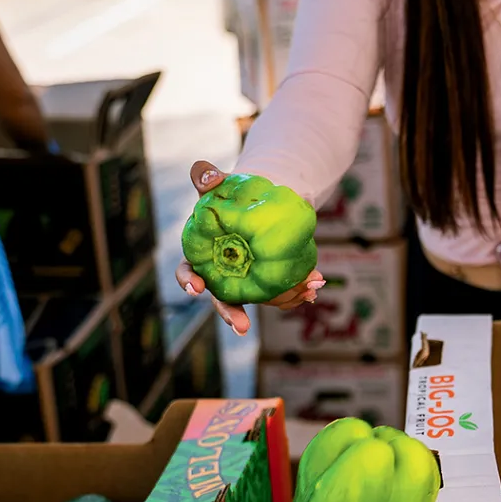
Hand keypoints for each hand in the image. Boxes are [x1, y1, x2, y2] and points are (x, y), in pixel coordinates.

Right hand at [175, 160, 324, 336]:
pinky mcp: (267, 282)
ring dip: (280, 300)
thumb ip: (206, 177)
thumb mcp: (217, 183)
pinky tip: (312, 286)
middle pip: (221, 300)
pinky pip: (280, 292)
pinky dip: (296, 292)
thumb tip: (206, 175)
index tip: (197, 288)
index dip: (189, 282)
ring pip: (258, 299)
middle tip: (241, 326)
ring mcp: (245, 282)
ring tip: (302, 292)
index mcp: (201, 257)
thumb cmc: (230, 196)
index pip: (188, 273)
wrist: (258, 201)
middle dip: (231, 314)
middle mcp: (221, 276)